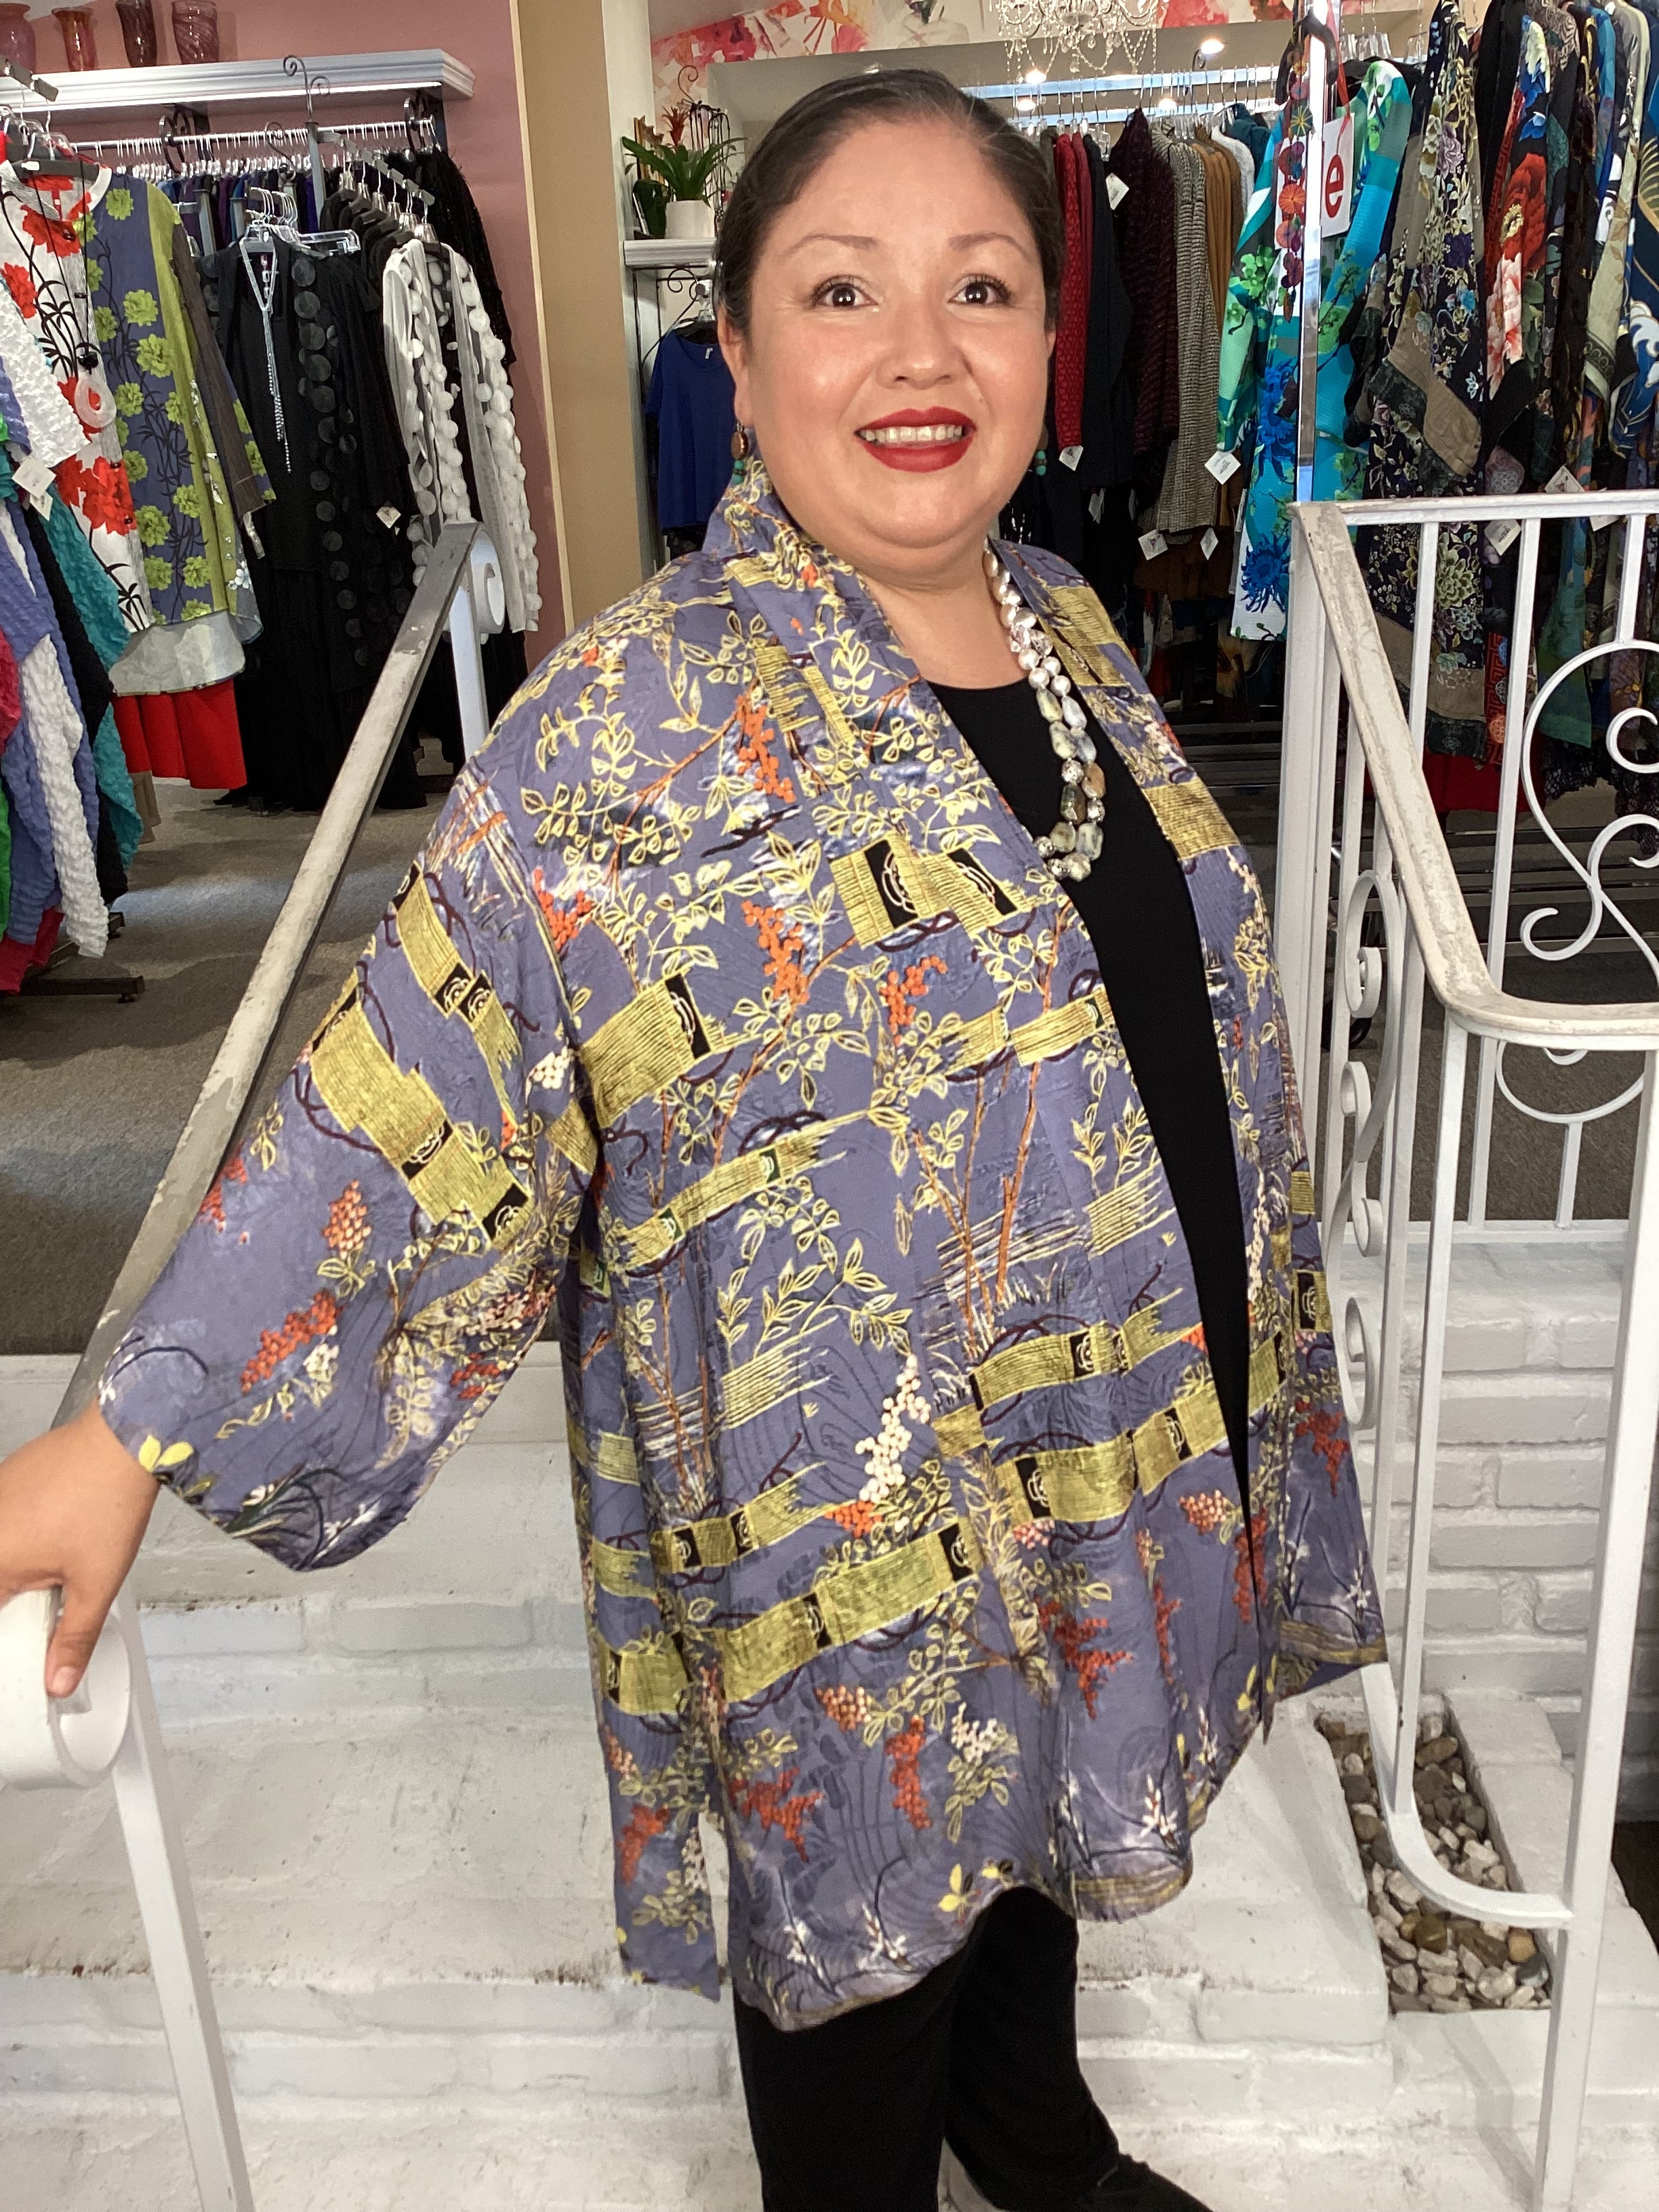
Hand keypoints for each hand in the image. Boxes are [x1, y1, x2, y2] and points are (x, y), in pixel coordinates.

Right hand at [0, 1401, 159, 1696]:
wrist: (124, 1439)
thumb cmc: (108, 1500)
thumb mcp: (95, 1584)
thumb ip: (73, 1638)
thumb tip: (59, 1677)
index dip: (14, 1627)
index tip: (32, 1618)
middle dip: (18, 1595)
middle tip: (52, 1587)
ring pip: (1, 1549)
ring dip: (22, 1562)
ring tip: (63, 1546)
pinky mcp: (6, 1478)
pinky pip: (6, 1519)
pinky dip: (24, 1532)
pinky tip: (60, 1524)